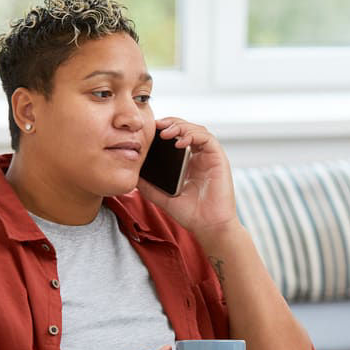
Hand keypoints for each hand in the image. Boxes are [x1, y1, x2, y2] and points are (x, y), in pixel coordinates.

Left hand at [137, 118, 239, 241]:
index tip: (149, 129)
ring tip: (166, 133)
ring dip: (181, 126)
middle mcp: (199, 156)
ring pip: (197, 129)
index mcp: (187, 162)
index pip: (176, 136)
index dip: (164, 129)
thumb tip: (131, 174)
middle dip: (171, 123)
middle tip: (156, 126)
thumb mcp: (161, 196)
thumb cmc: (190, 213)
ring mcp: (209, 156)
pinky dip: (193, 135)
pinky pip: (207, 139)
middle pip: (186, 128)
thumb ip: (148, 185)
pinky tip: (180, 143)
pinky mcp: (218, 158)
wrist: (208, 226)